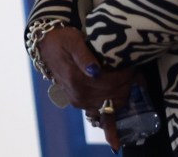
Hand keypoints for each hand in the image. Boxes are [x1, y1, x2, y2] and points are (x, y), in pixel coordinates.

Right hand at [39, 26, 133, 148]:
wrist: (46, 45)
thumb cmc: (61, 40)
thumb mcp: (73, 41)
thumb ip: (84, 56)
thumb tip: (96, 71)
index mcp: (76, 80)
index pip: (112, 83)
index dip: (125, 74)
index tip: (130, 64)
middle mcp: (78, 94)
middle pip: (114, 95)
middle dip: (127, 83)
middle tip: (131, 69)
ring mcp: (79, 101)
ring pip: (112, 103)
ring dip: (123, 93)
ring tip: (126, 77)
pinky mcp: (80, 102)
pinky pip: (100, 114)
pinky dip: (110, 123)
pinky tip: (116, 138)